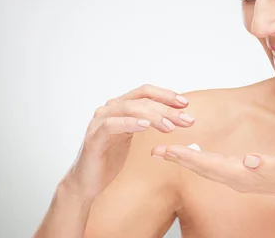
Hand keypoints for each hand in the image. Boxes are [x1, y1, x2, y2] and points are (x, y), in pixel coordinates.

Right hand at [61, 85, 194, 201]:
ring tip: (170, 127)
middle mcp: (109, 109)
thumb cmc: (110, 159)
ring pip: (129, 108)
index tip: (185, 104)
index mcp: (119, 107)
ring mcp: (99, 121)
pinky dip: (129, 123)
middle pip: (141, 100)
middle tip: (186, 120)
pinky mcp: (93, 137)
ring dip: (153, 116)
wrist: (88, 182)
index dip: (166, 95)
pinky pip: (111, 124)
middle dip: (167, 108)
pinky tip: (144, 126)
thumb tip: (174, 116)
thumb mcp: (132, 136)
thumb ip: (146, 122)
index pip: (145, 92)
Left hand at [151, 145, 274, 207]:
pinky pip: (211, 166)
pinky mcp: (237, 174)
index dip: (189, 157)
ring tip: (165, 151)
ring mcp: (235, 177)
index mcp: (243, 174)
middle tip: (155, 151)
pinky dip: (196, 159)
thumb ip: (269, 163)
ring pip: (203, 168)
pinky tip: (188, 154)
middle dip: (178, 159)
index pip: (210, 165)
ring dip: (183, 159)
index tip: (170, 151)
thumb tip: (249, 160)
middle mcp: (234, 177)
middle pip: (200, 168)